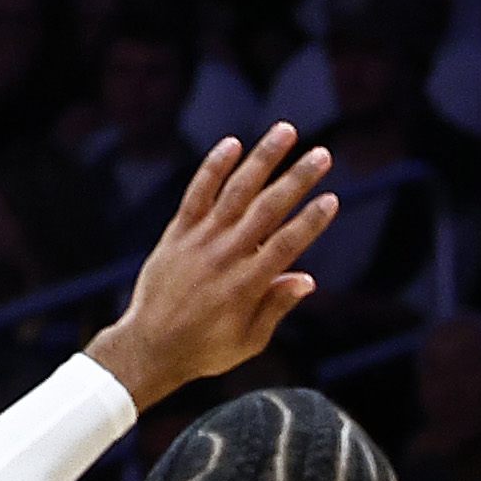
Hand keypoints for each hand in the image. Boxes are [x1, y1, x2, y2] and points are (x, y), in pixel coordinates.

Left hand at [90, 127, 338, 410]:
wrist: (149, 346)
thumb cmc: (205, 349)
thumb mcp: (250, 341)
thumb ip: (276, 306)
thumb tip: (307, 279)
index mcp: (248, 285)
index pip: (287, 244)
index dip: (311, 220)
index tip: (332, 198)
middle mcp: (225, 256)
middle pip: (268, 209)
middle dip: (298, 179)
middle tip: (322, 154)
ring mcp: (200, 240)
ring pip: (236, 190)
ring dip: (263, 159)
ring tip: (286, 131)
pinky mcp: (178, 232)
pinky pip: (197, 193)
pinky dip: (214, 167)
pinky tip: (233, 144)